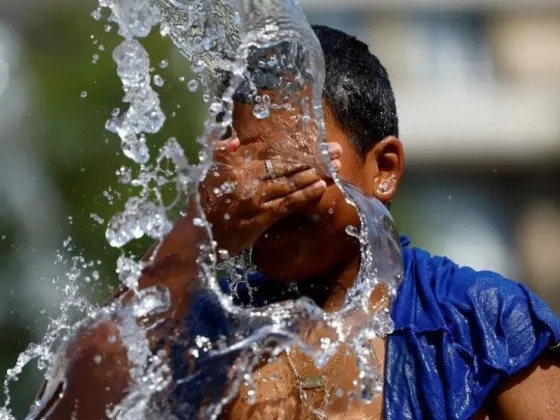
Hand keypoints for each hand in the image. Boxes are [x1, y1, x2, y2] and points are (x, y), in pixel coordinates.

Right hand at [201, 137, 341, 256]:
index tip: (318, 142)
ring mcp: (257, 198)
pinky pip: (287, 203)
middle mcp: (249, 178)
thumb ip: (218, 151)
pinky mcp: (261, 217)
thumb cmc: (201, 205)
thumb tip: (234, 140)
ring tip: (336, 166)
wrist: (196, 236)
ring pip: (291, 183)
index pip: (274, 154)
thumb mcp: (204, 173)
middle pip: (289, 166)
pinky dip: (304, 195)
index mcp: (237, 165)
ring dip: (316, 174)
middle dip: (316, 158)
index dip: (299, 148)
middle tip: (337, 150)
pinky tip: (320, 187)